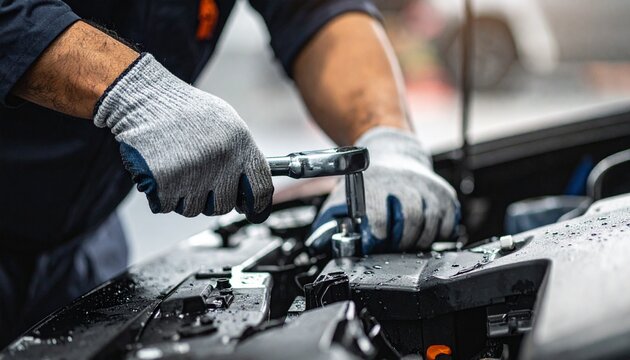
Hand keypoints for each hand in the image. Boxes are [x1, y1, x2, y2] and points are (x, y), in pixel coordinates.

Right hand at [93, 54, 272, 221]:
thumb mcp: (225, 122)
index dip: (257, 206)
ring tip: (176, 168)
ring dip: (183, 197)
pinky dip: (160, 195)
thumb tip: (249, 190)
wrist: (145, 98)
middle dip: (210, 199)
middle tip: (196, 178)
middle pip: (223, 205)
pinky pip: (167, 206)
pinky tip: (159, 171)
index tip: (251, 211)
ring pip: (193, 209)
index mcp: (240, 145)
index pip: (260, 189)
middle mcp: (221, 162)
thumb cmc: (184, 110)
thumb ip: (241, 154)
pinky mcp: (166, 184)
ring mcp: (194, 175)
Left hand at [312, 127, 459, 252]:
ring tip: (407, 242)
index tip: (374, 243)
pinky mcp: (444, 192)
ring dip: (419, 241)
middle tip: (393, 247)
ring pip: (431, 223)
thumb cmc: (367, 181)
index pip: (379, 214)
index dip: (376, 235)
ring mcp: (427, 187)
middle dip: (400, 241)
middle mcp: (404, 183)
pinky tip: (426, 233)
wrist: (394, 152)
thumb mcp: (344, 196)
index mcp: (377, 184)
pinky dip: (440, 233)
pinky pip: (450, 221)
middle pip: (409, 220)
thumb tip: (317, 244)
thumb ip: (330, 221)